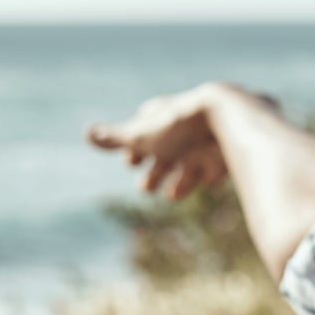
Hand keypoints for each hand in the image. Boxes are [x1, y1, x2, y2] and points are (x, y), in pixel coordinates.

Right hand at [87, 84, 272, 200]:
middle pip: (167, 150)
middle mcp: (184, 129)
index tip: (130, 163)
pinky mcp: (227, 153)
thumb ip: (116, 138)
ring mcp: (206, 140)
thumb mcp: (142, 136)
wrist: (228, 120)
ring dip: (179, 179)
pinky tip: (206, 183)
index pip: (145, 130)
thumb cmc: (179, 128)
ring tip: (171, 196)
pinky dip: (207, 175)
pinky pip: (217, 165)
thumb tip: (86, 134)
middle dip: (155, 169)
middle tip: (145, 189)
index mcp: (163, 119)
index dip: (136, 147)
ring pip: (191, 161)